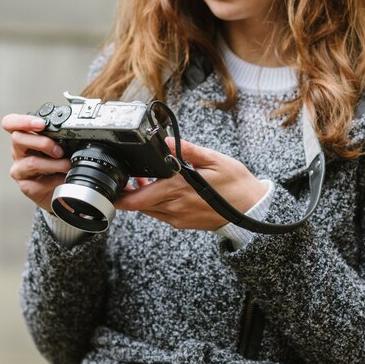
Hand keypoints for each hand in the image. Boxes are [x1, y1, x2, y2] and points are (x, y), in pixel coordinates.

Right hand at [1, 113, 70, 211]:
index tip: (41, 124)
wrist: (62, 190)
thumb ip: (61, 138)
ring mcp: (20, 170)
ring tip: (67, 165)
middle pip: (18, 139)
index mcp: (25, 138)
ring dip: (54, 164)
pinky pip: (39, 182)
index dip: (22, 121)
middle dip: (44, 142)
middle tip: (59, 151)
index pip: (11, 123)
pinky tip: (62, 179)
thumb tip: (76, 131)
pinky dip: (56, 179)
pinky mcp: (26, 186)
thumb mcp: (62, 147)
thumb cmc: (60, 165)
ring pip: (31, 162)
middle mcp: (19, 152)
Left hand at [115, 138, 267, 230]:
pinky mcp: (182, 223)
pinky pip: (160, 214)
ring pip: (147, 210)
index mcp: (178, 190)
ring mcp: (178, 218)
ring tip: (140, 180)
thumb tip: (166, 140)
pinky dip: (153, 203)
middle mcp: (174, 207)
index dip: (120, 193)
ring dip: (140, 197)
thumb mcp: (215, 160)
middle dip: (125, 194)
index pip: (137, 198)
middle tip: (120, 179)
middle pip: (137, 206)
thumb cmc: (236, 184)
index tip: (112, 181)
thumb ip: (188, 150)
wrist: (252, 209)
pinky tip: (159, 189)